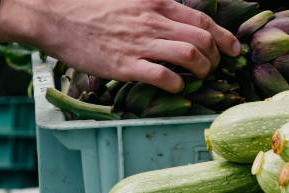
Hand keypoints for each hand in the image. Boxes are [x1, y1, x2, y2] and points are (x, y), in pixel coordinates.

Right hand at [0, 0, 240, 92]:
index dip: (224, 37)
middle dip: (216, 57)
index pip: (203, 20)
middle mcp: (153, 22)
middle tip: (214, 68)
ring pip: (190, 56)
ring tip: (199, 77)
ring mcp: (140, 44)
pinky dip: (178, 84)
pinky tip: (177, 87)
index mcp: (156, 4)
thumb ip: (155, 8)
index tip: (234, 49)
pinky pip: (163, 76)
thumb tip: (176, 20)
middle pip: (203, 39)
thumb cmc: (91, 9)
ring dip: (202, 70)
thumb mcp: (130, 0)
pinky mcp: (125, 65)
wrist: (55, 16)